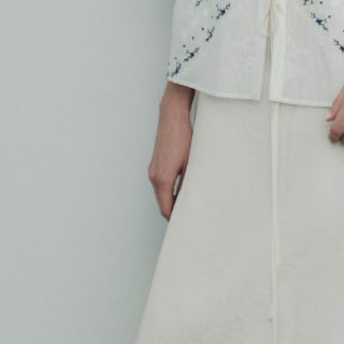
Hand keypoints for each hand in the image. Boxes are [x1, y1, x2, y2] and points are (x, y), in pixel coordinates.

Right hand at [148, 95, 193, 218]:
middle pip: (162, 203)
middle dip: (174, 211)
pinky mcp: (155, 165)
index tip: (185, 224)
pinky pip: (160, 184)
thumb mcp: (191, 164)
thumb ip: (189, 184)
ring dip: (171, 200)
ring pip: (161, 194)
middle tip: (189, 217)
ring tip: (188, 203)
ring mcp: (152, 170)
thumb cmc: (183, 138)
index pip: (165, 208)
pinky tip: (181, 189)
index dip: (175, 219)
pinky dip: (169, 191)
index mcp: (162, 179)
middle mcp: (153, 176)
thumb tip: (191, 200)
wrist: (172, 118)